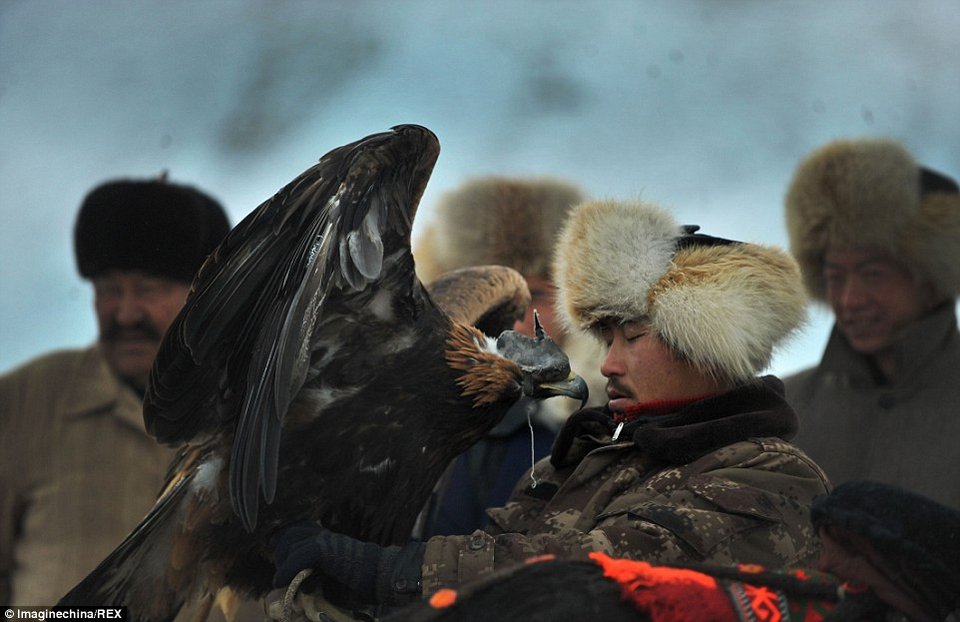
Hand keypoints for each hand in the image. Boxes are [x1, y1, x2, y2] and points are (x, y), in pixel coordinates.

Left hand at [271, 522, 424, 605]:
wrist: (382, 576)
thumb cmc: (362, 581)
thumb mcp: (332, 574)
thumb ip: (314, 571)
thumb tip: (290, 581)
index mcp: (326, 537)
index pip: (295, 530)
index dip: (283, 543)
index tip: (279, 559)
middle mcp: (324, 535)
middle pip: (288, 536)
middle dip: (281, 554)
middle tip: (281, 574)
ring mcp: (325, 540)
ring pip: (291, 545)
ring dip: (283, 563)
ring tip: (282, 580)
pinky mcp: (325, 550)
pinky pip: (298, 557)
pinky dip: (286, 570)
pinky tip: (280, 581)